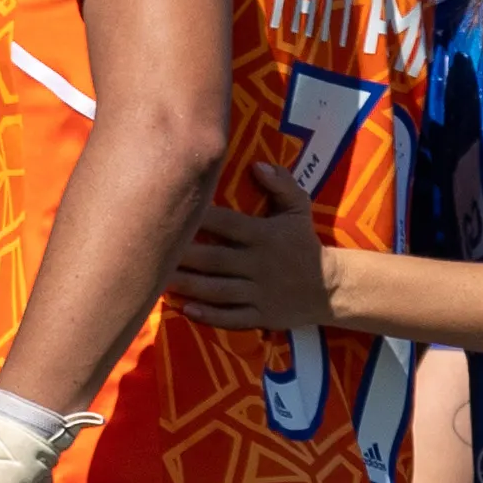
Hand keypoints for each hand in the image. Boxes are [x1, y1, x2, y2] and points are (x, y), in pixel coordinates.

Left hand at [173, 161, 328, 334]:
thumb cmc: (305, 244)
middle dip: (183, 256)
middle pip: (213, 259)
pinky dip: (208, 315)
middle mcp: (259, 264)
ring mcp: (259, 292)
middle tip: (152, 251)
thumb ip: (281, 184)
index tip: (171, 212)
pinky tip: (185, 309)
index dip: (198, 217)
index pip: (226, 223)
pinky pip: (231, 318)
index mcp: (264, 235)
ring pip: (217, 290)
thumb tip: (256, 165)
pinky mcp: (261, 316)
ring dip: (188, 286)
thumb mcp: (300, 209)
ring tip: (159, 281)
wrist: (330, 288)